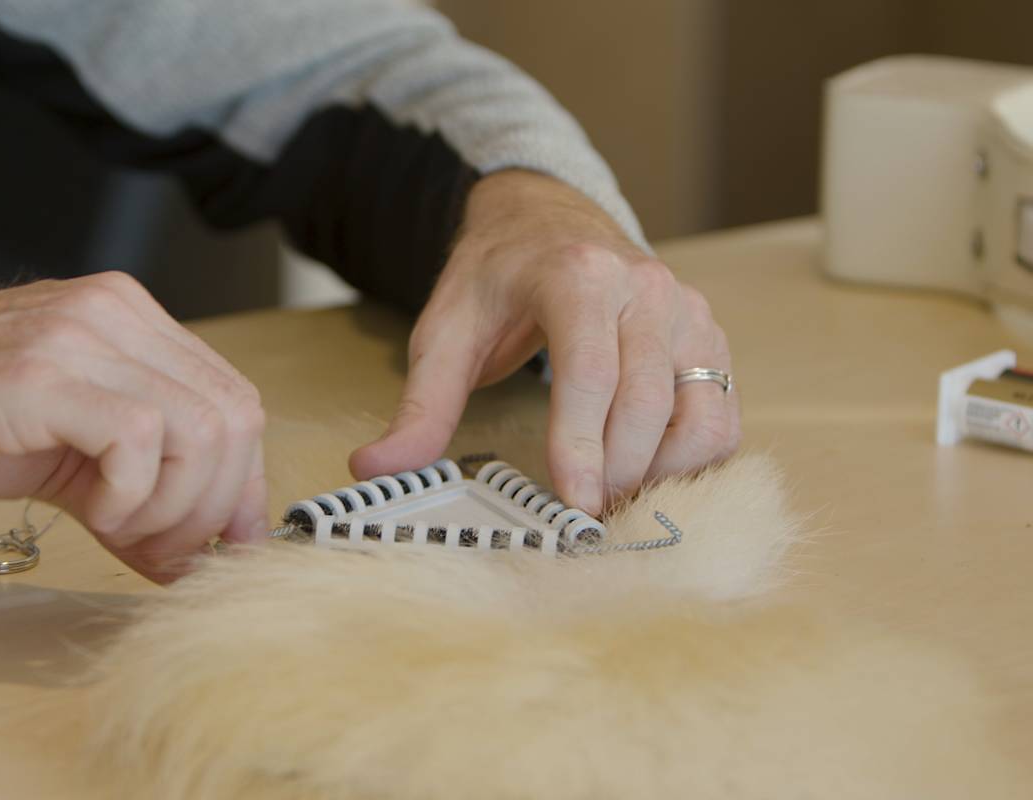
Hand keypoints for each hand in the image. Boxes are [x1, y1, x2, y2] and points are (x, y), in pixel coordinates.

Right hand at [0, 272, 266, 581]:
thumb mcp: (69, 456)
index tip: (229, 540)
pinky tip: (92, 510)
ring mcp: (83, 336)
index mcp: (133, 321)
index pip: (235, 399)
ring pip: (203, 427)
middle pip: (235, 416)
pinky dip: (133, 494)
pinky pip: (141, 437)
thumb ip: (140, 492)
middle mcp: (118, 315)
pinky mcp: (44, 373)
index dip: (243, 480)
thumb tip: (194, 558)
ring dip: (174, 504)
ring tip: (117, 527)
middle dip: (215, 505)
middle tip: (165, 550)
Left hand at [351, 170, 739, 512]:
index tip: (571, 506)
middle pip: (645, 403)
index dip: (581, 446)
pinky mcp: (709, 336)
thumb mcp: (444, 330)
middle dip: (615, 475)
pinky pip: (722, 414)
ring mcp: (686, 311)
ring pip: (699, 415)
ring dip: (660, 474)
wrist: (548, 217)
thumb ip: (419, 404)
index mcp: (576, 277)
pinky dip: (695, 459)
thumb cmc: (496, 277)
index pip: (590, 372)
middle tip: (579, 521)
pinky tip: (648, 475)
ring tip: (612, 500)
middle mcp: (644, 288)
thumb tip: (377, 470)